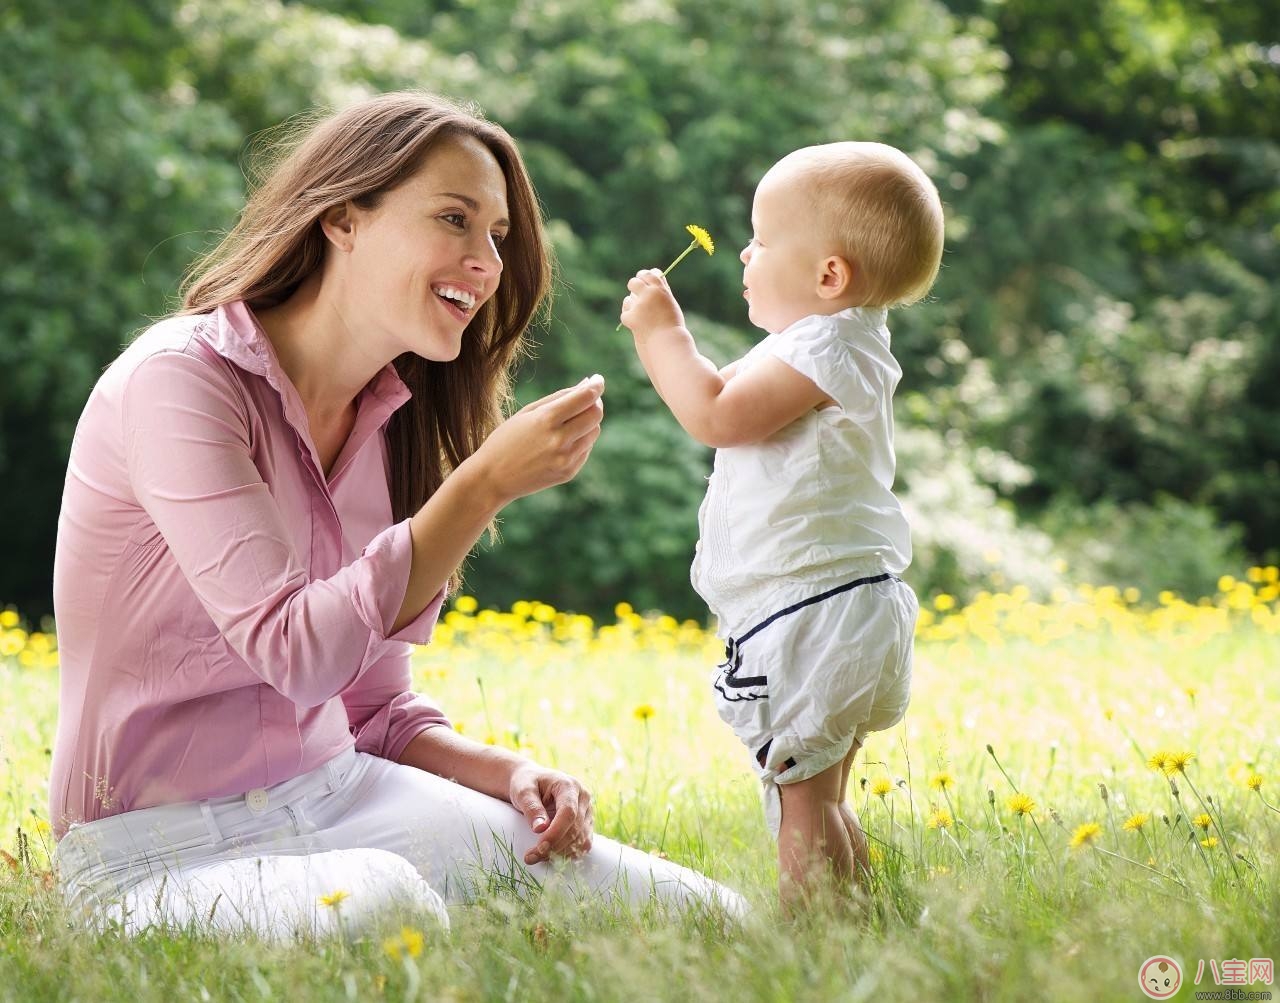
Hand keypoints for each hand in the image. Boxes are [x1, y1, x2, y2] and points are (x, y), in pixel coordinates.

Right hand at [467, 376, 604, 506]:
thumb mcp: (527, 412)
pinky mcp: (569, 472)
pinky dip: (580, 440)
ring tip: (567, 423)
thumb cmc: (506, 439)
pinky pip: (586, 449)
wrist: (492, 478)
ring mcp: (566, 459)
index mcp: (546, 420)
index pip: (585, 398)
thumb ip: (559, 397)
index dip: (596, 386)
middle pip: (596, 414)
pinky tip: (561, 442)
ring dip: (587, 422)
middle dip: (595, 403)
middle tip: (586, 399)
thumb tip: (587, 384)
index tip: (597, 379)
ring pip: (594, 432)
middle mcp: (559, 440)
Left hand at [508, 762, 593, 864]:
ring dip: (560, 853)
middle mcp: (583, 798)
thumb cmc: (527, 784)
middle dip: (554, 847)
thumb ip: (531, 807)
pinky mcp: (586, 825)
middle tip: (530, 857)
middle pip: (575, 829)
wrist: (533, 783)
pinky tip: (550, 855)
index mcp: (569, 785)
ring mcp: (587, 812)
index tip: (539, 847)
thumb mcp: (523, 791)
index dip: (556, 832)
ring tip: (536, 856)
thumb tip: (540, 829)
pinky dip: (568, 854)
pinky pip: (583, 845)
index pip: (568, 812)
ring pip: (581, 840)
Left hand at [620, 269, 685, 337]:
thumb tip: (655, 273)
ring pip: (628, 299)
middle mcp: (648, 295)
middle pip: (634, 283)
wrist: (668, 343)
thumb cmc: (672, 324)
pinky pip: (625, 312)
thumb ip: (662, 288)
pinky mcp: (630, 317)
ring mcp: (638, 306)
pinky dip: (630, 317)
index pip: (648, 274)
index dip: (644, 276)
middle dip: (634, 286)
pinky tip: (638, 324)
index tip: (643, 278)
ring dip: (632, 304)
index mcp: (660, 289)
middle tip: (636, 293)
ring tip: (643, 315)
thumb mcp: (670, 303)